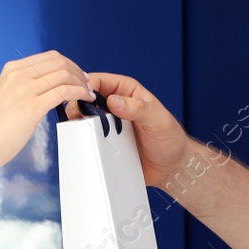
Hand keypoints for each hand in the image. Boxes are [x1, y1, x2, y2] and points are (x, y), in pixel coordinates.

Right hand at [0, 50, 92, 212]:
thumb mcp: (5, 95)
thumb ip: (22, 87)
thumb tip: (45, 86)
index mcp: (12, 70)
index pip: (50, 57)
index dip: (70, 65)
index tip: (78, 75)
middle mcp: (18, 75)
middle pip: (60, 63)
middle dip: (79, 72)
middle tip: (87, 84)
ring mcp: (25, 89)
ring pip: (64, 75)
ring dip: (82, 83)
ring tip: (88, 93)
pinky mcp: (32, 106)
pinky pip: (64, 92)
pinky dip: (79, 93)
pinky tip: (84, 99)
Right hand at [85, 72, 189, 188]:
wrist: (171, 167)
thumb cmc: (170, 138)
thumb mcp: (157, 120)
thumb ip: (138, 108)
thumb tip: (114, 101)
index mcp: (126, 91)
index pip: (98, 81)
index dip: (86, 87)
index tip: (82, 100)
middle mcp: (115, 105)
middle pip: (85, 98)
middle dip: (78, 106)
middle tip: (78, 118)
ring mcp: (109, 124)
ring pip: (84, 118)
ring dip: (79, 124)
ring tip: (83, 132)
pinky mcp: (106, 141)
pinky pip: (89, 137)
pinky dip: (84, 139)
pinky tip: (86, 144)